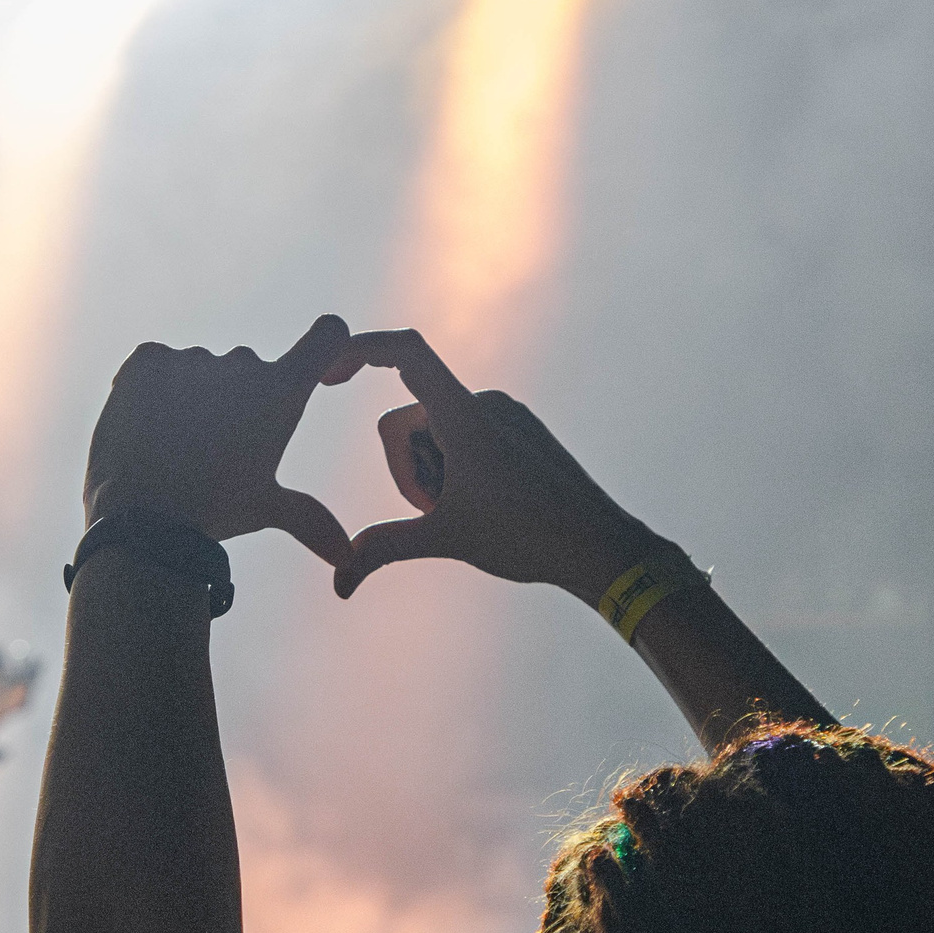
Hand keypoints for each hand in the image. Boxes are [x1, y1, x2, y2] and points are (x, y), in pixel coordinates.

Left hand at [82, 315, 351, 566]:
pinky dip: (152, 388)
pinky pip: (157, 363)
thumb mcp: (265, 509)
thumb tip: (346, 557)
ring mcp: (193, 359)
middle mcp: (243, 364)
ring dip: (192, 394)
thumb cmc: (212, 513)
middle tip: (213, 448)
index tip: (316, 365)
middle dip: (236, 398)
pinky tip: (146, 427)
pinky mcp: (148, 360)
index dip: (326, 345)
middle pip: (249, 367)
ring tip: (173, 445)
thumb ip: (311, 520)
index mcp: (282, 393)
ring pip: (200, 368)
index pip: (327, 336)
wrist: (143, 520)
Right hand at [318, 328, 651, 600]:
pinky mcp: (522, 430)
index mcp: (464, 417)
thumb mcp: (446, 540)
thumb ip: (384, 549)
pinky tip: (486, 505)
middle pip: (407, 420)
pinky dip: (457, 469)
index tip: (332, 374)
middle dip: (406, 468)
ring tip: (465, 511)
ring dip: (433, 473)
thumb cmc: (529, 539)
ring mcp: (506, 416)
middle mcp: (485, 404)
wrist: (602, 547)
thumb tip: (338, 582)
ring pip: (435, 433)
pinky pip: (466, 437)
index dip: (362, 349)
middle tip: (437, 511)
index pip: (406, 353)